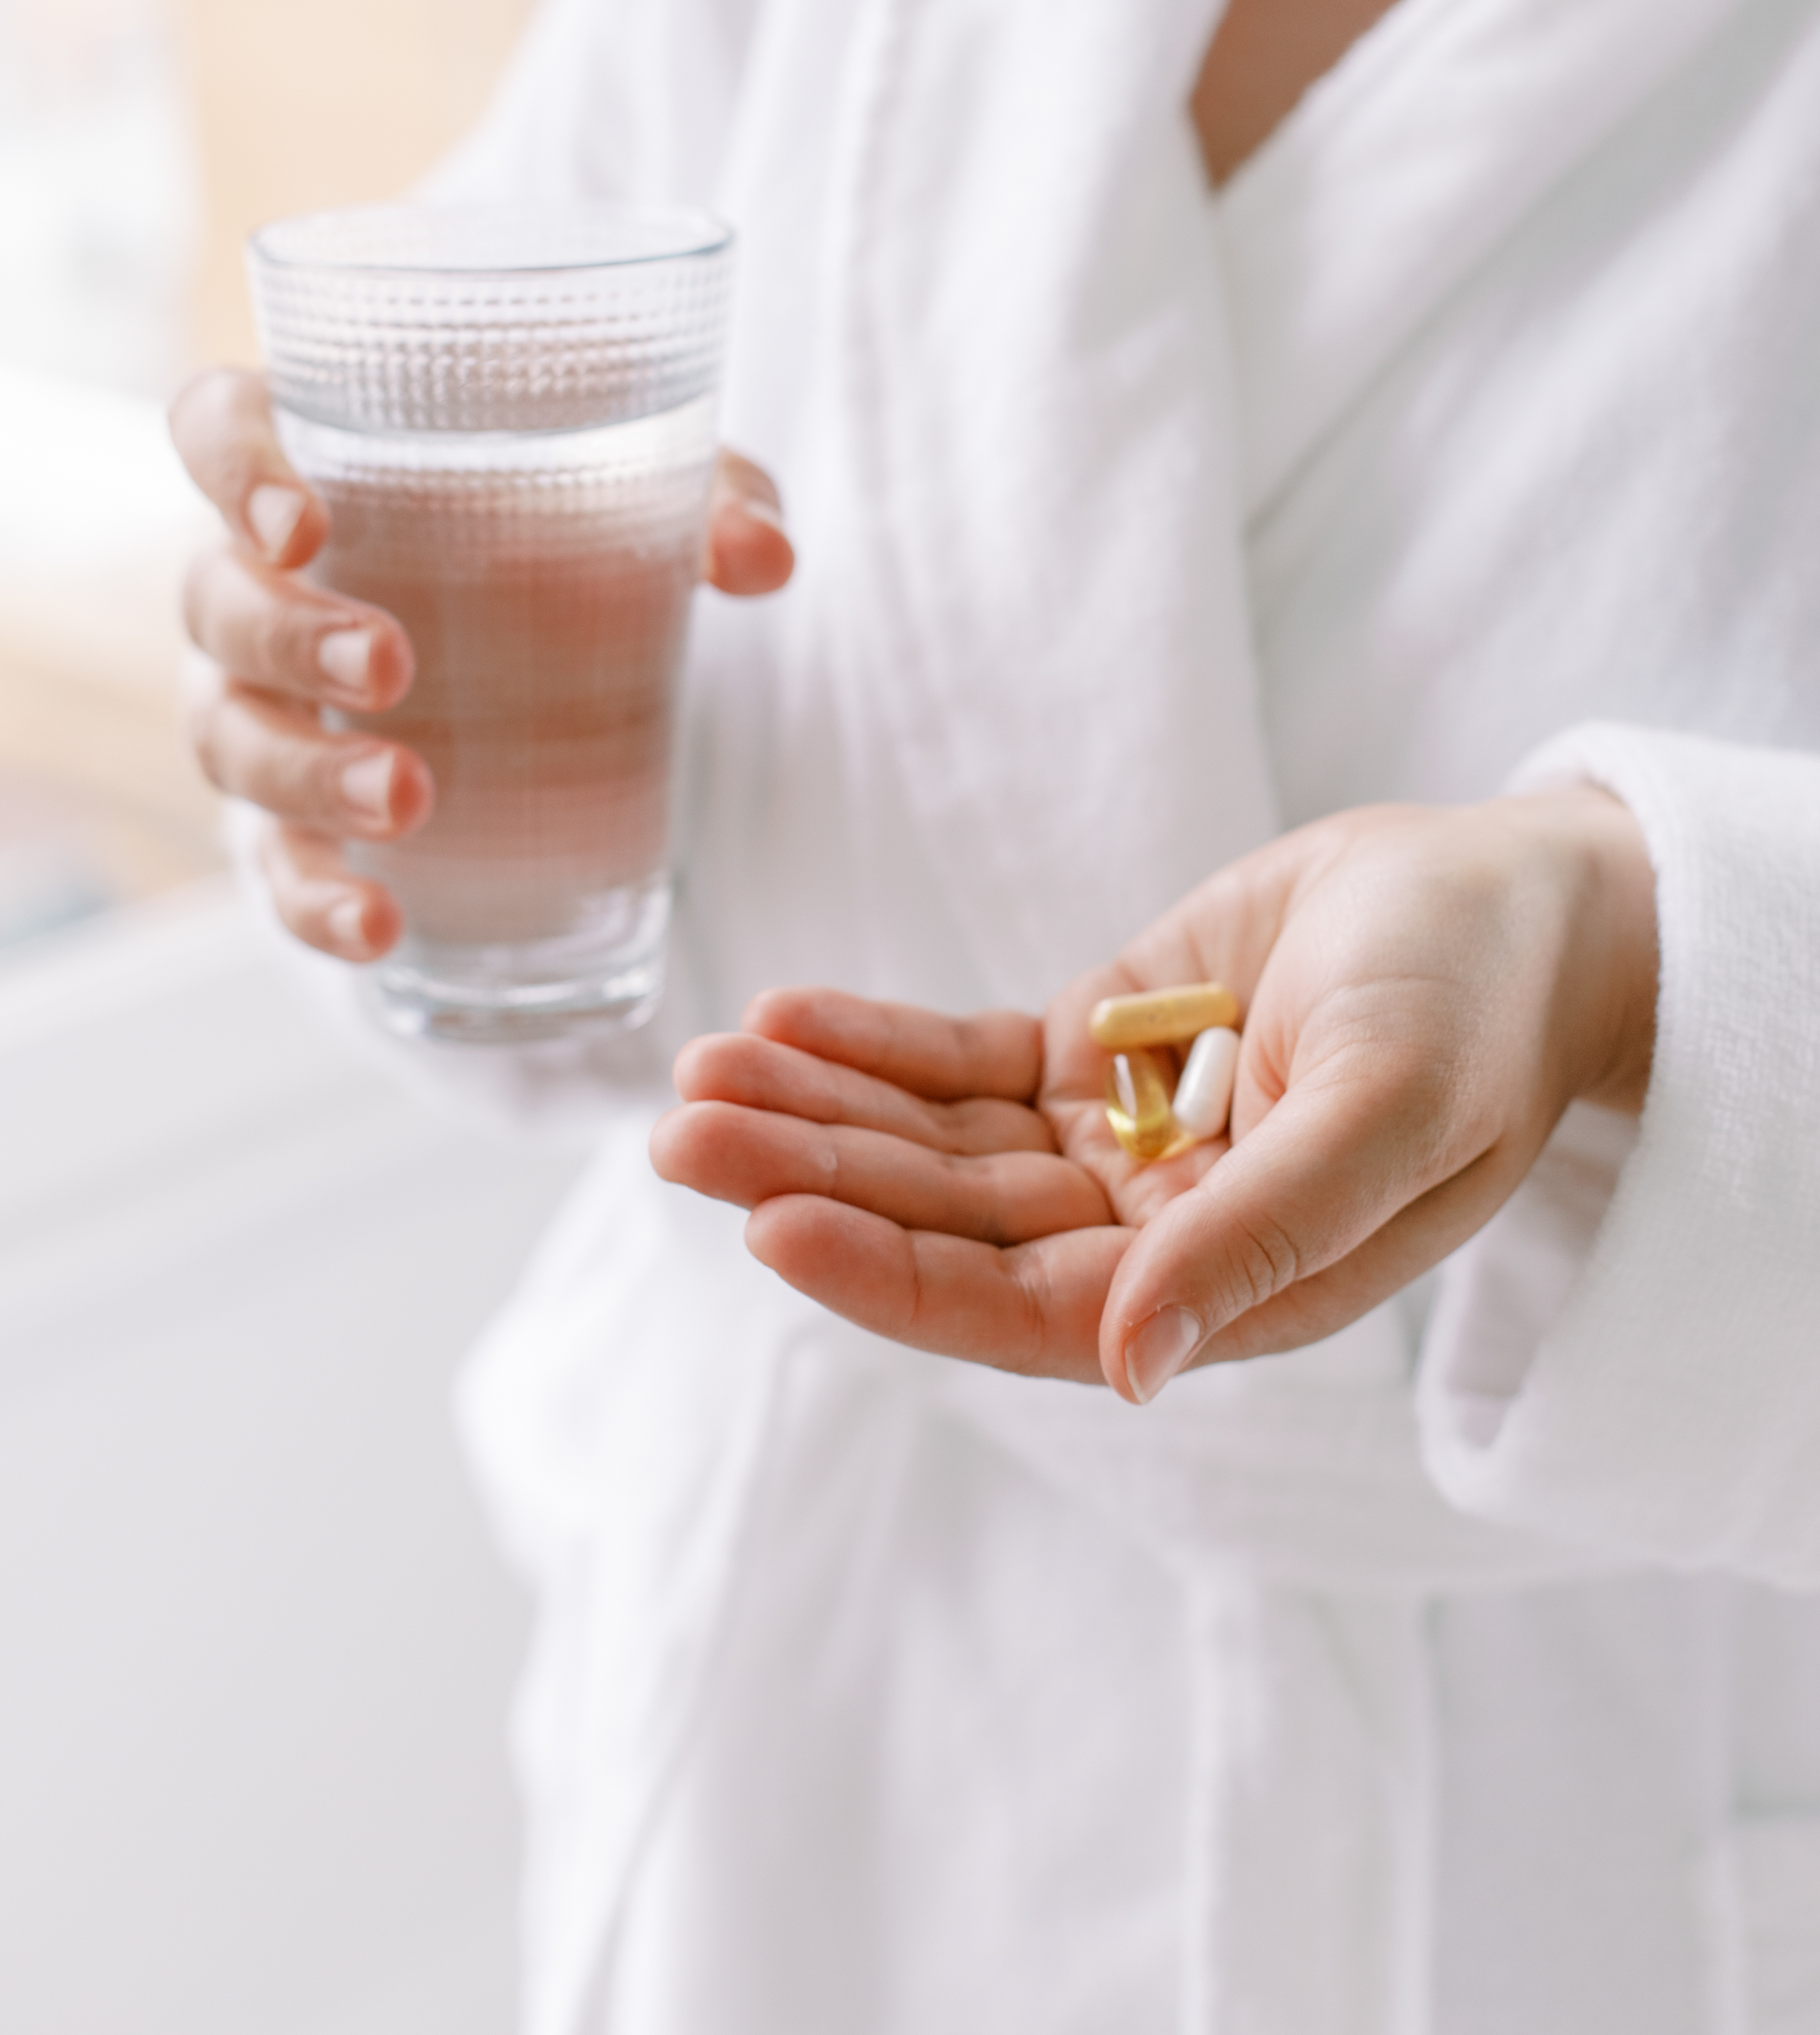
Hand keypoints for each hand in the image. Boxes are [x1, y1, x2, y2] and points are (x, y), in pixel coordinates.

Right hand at [170, 365, 794, 962]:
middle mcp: (261, 580)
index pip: (215, 427)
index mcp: (315, 460)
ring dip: (308, 775)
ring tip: (407, 799)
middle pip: (219, 601)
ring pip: (232, 738)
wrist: (552, 630)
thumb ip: (709, 496)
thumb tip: (765, 559)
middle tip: (392, 668)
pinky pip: (275, 864)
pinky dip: (315, 901)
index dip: (231, 466)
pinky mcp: (300, 810)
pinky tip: (378, 929)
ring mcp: (265, 702)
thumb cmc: (565, 510)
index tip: (299, 523)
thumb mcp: (647, 483)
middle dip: (292, 638)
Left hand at [652, 792, 1657, 1400]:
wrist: (1510, 898)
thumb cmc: (1479, 1011)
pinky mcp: (1099, 1046)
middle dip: (813, 1179)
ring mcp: (1113, 1138)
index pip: (1020, 1308)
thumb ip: (1261, 1243)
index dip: (892, 1276)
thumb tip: (1132, 1370)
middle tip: (685, 1134)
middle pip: (946, 1224)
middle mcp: (1147, 1233)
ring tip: (701, 1072)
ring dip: (818, 1111)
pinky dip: (874, 1042)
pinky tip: (785, 1018)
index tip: (772, 1225)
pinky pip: (963, 1059)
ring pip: (933, 1142)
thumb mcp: (1390, 1117)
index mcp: (1219, 1289)